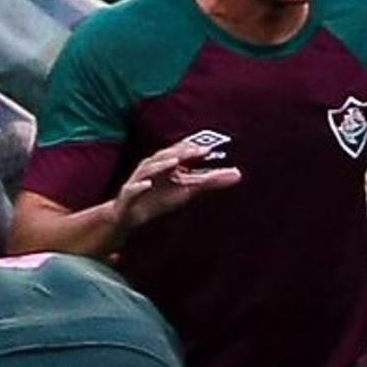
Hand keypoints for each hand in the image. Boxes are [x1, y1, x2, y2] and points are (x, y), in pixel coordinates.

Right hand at [111, 134, 239, 239]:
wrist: (130, 217)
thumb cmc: (160, 198)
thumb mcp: (188, 190)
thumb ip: (210, 181)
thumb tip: (238, 174)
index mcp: (165, 164)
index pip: (179, 152)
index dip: (192, 150)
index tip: (209, 150)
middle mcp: (151, 168)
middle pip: (165, 156)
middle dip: (180, 153)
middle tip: (196, 151)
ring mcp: (138, 181)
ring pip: (148, 169)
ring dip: (160, 164)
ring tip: (174, 162)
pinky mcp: (127, 196)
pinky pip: (131, 190)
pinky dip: (138, 186)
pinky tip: (146, 185)